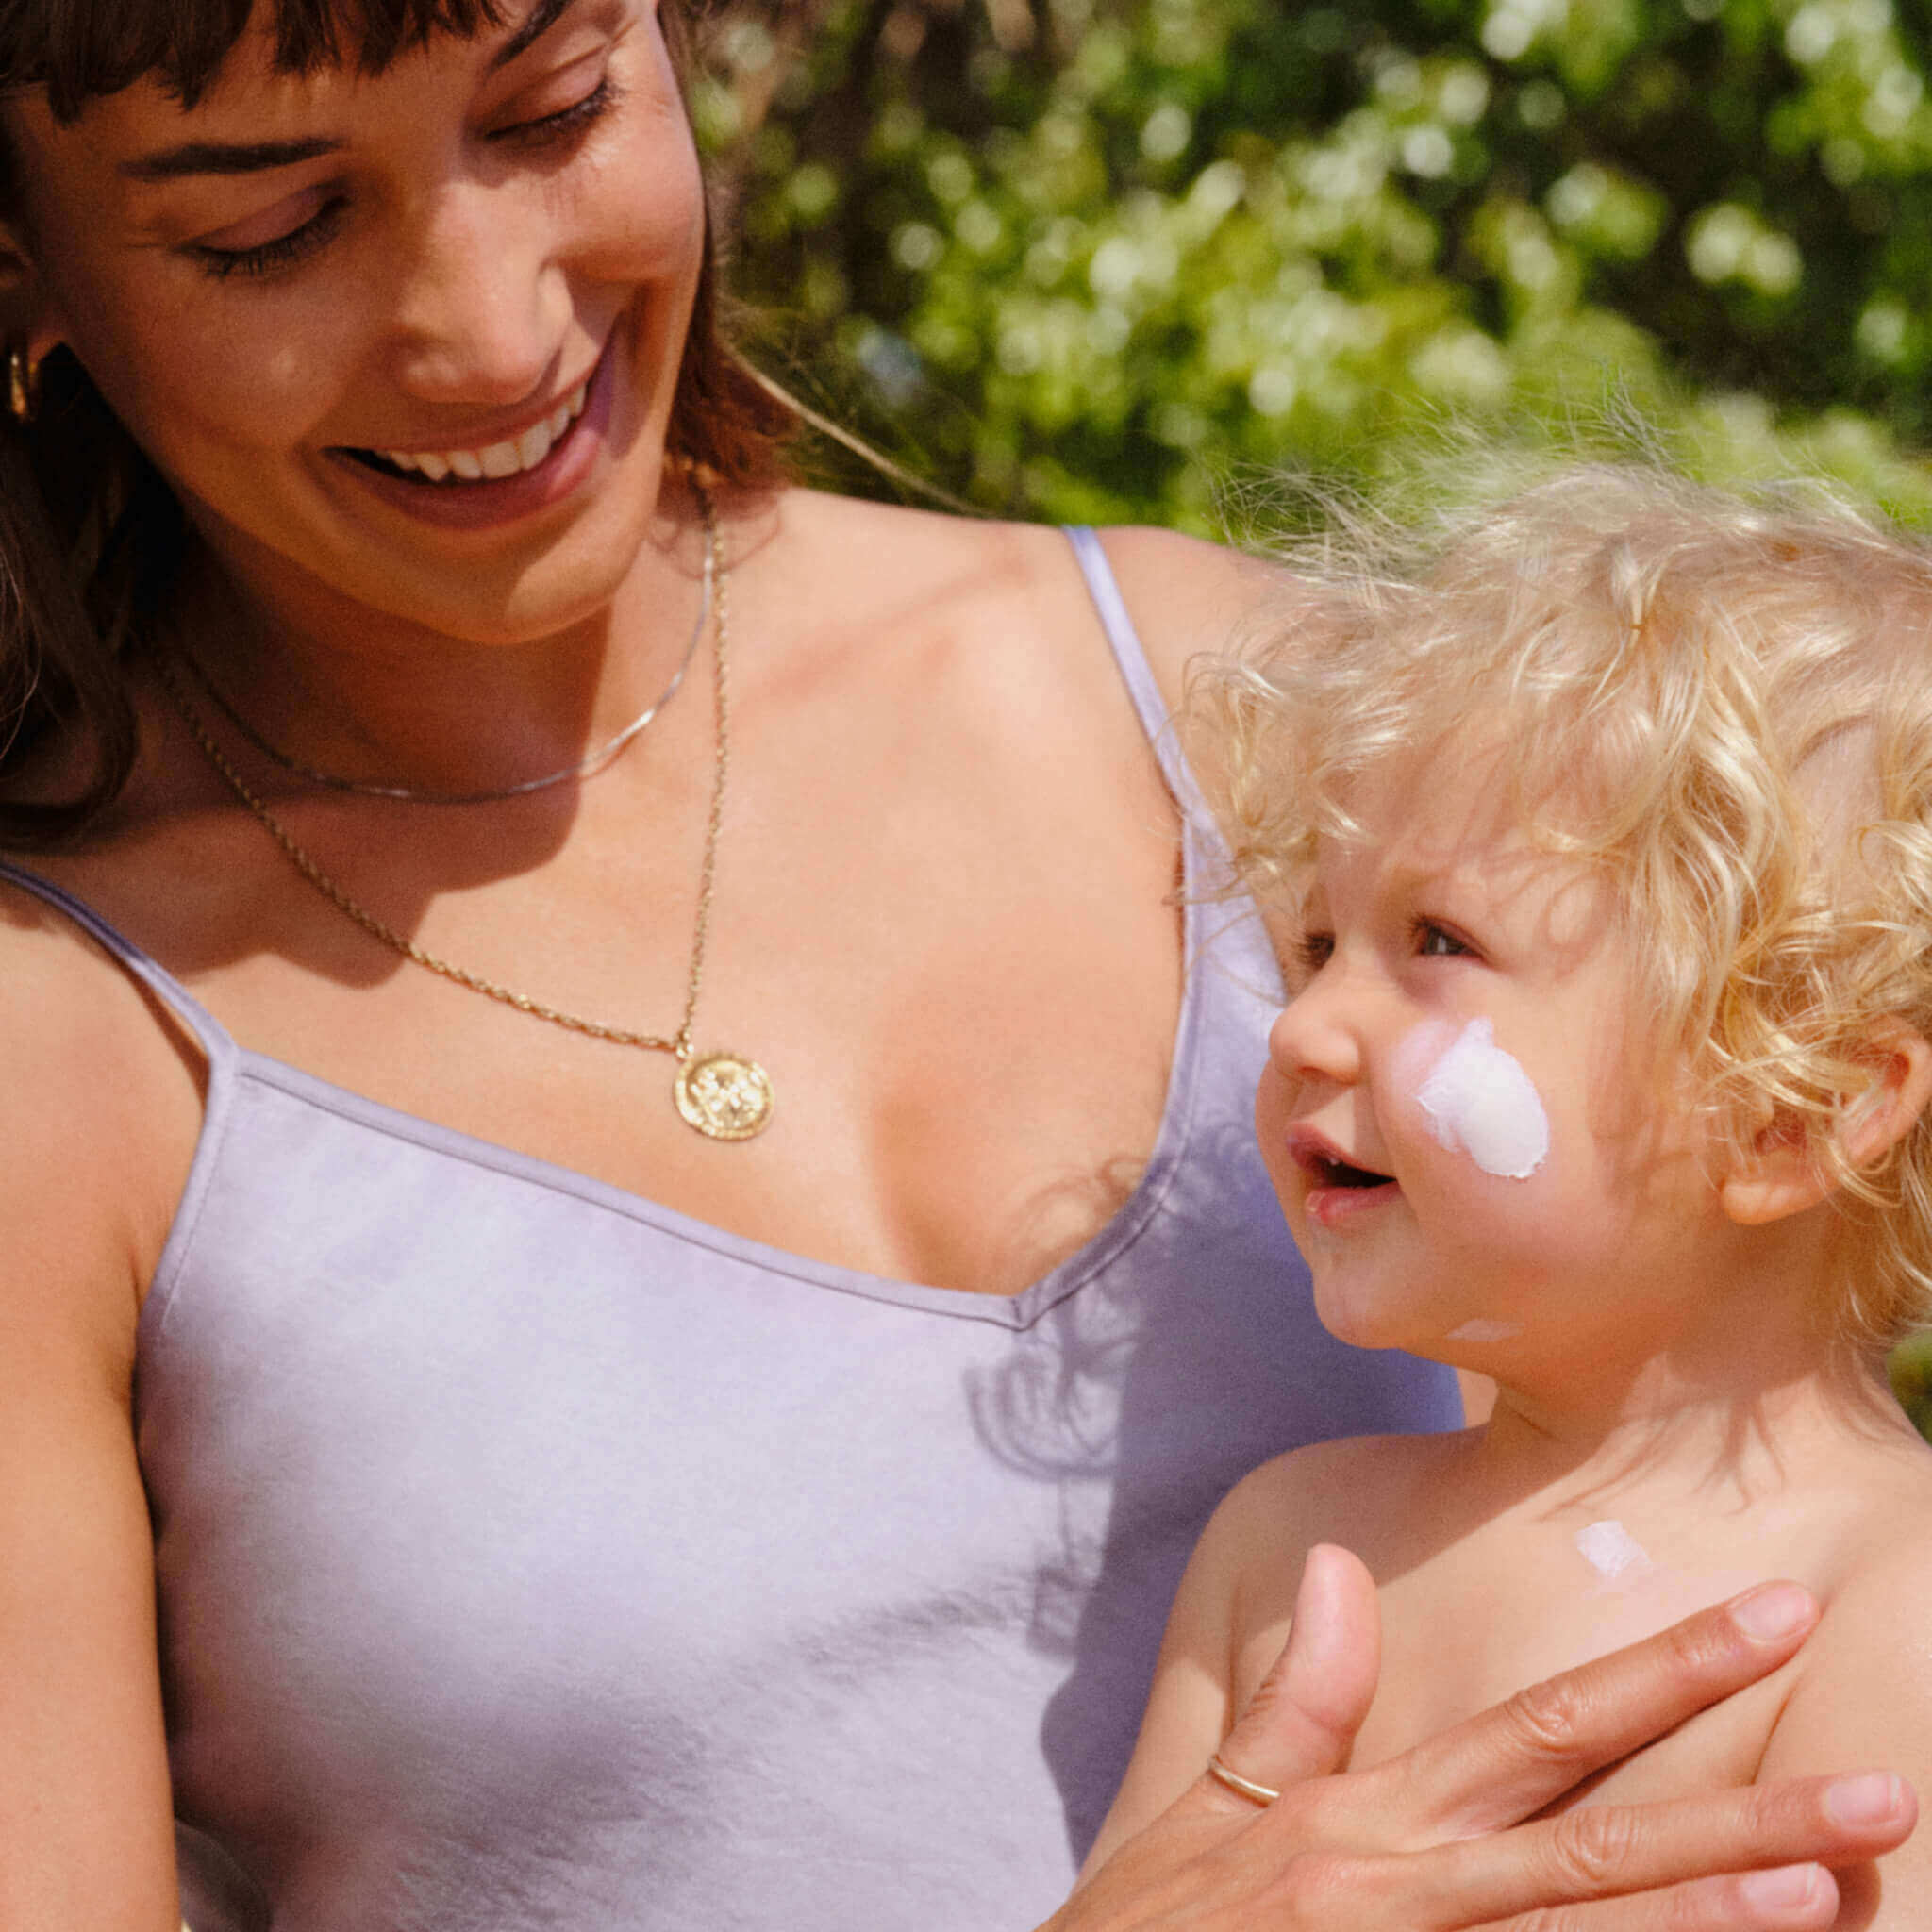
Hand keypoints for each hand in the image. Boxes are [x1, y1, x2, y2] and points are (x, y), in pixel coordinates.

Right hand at [1049, 1547, 1914, 1930]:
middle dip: (1745, 1811)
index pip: (1544, 1728)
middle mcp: (1404, 1890)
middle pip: (1598, 1843)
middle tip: (1880, 1787)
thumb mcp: (1211, 1807)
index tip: (1773, 1615)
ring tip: (1830, 1888)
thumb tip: (1345, 1564)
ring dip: (1710, 1922)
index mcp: (1372, 1819)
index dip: (1664, 1672)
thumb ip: (1297, 1698)